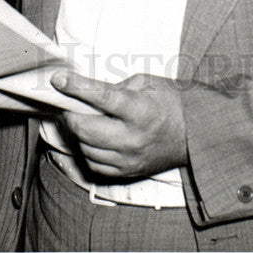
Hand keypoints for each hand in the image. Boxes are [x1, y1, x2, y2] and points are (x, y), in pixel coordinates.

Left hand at [50, 70, 187, 179]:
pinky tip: (93, 137)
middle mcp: (132, 138)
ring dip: (78, 132)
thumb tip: (89, 91)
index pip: (101, 98)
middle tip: (69, 103)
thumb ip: (118, 86)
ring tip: (83, 118)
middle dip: (71, 114)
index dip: (76, 87)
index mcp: (140, 110)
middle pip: (86, 129)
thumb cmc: (172, 102)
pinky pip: (94, 164)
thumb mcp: (149, 82)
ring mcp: (128, 159)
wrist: (194, 134)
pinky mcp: (126, 172)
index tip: (58, 80)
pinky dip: (87, 149)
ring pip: (86, 148)